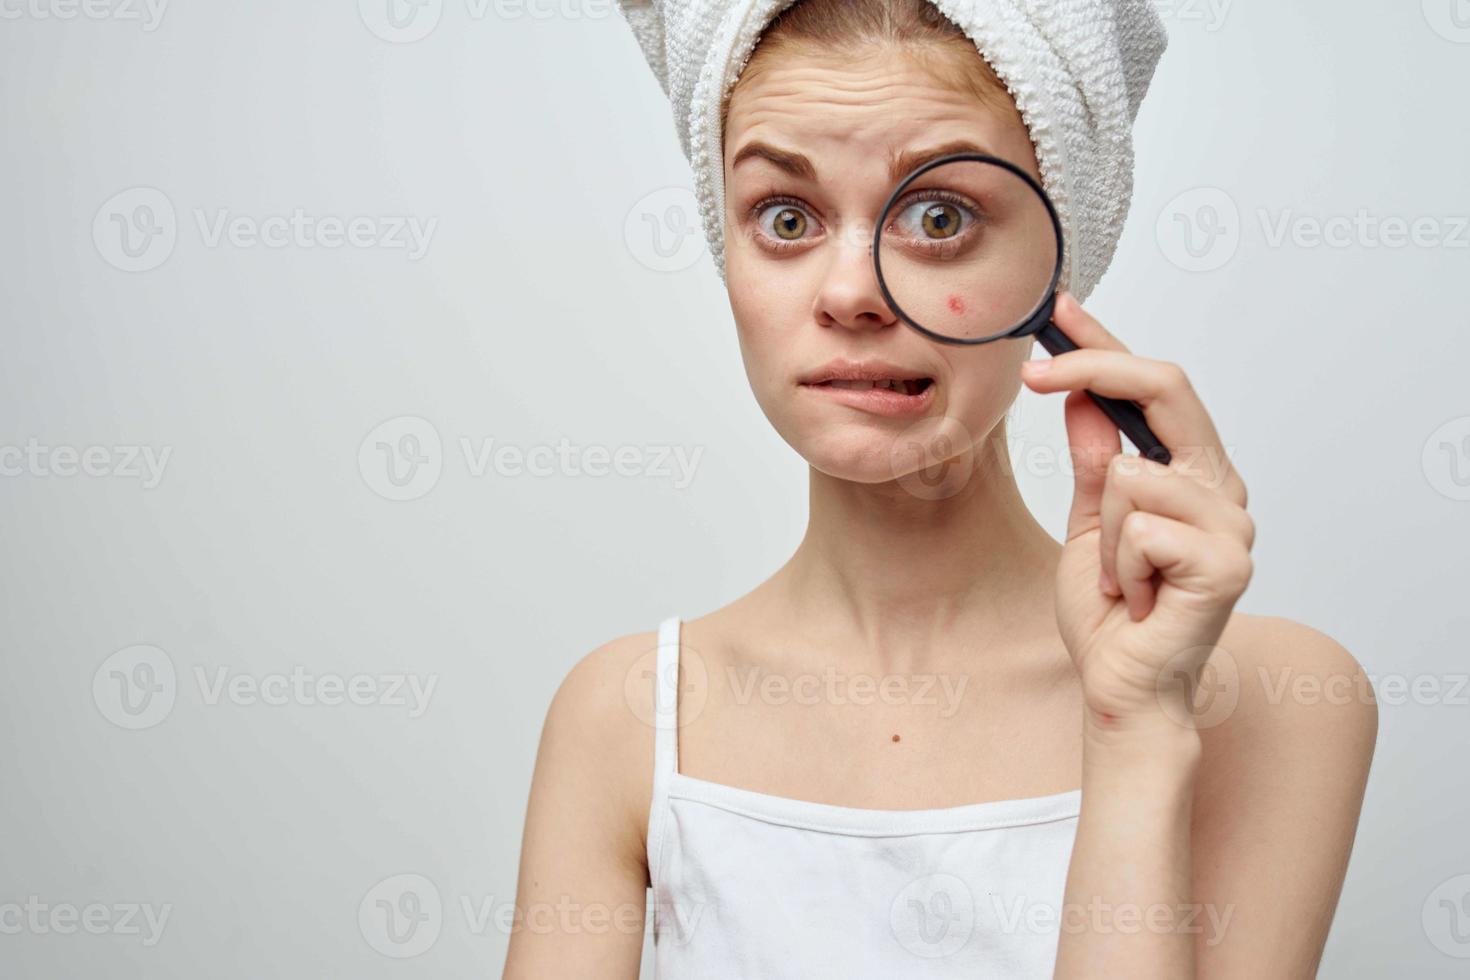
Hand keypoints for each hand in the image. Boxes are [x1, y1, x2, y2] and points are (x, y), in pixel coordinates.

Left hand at [1020, 293, 1254, 728]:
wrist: (1121, 685)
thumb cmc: (1113, 611)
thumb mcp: (1089, 522)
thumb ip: (1094, 462)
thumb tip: (1077, 393)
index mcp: (1194, 475)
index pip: (1156, 386)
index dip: (1107, 343)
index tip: (1059, 309)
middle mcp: (1222, 490)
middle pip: (1165, 388)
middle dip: (1092, 370)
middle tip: (1034, 375)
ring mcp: (1233, 524)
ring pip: (1131, 471)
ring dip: (1103, 534)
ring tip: (1123, 578)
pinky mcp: (1227, 562)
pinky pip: (1138, 523)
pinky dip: (1119, 564)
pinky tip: (1140, 598)